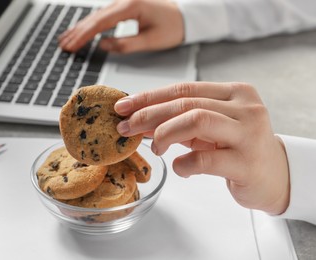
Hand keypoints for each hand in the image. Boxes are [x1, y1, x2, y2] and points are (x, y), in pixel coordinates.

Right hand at [58, 0, 184, 52]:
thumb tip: (102, 45)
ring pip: (96, 15)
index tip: (71, 46)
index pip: (101, 22)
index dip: (84, 35)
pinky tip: (81, 30)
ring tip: (66, 40)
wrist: (185, 16)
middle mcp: (124, 0)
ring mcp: (123, 1)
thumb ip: (125, 44)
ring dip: (80, 28)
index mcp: (131, 6)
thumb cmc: (172, 28)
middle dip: (77, 32)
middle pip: (95, 17)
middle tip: (63, 45)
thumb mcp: (150, 41)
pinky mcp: (123, 6)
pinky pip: (102, 15)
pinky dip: (90, 24)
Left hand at [114, 82, 289, 214]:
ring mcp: (249, 133)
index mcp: (235, 92)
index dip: (149, 97)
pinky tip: (180, 168)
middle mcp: (245, 107)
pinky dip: (184, 164)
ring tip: (155, 149)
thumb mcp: (209, 130)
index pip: (184, 88)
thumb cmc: (238, 149)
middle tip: (126, 128)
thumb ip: (180, 121)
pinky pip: (205, 159)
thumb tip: (139, 119)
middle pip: (186, 103)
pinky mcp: (247, 162)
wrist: (275, 177)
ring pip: (197, 120)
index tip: (123, 106)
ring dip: (165, 134)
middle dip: (149, 115)